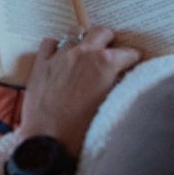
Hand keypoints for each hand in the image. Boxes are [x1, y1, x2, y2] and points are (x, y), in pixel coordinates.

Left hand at [18, 25, 141, 154]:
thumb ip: (117, 85)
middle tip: (110, 50)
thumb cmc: (83, 131)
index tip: (132, 63)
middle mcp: (83, 53)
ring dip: (83, 39)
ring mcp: (60, 56)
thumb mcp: (110, 105)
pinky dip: (56, 46)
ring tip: (85, 50)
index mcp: (105, 63)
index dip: (133, 59)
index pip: (128, 52)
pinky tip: (59, 57)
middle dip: (109, 40)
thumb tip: (121, 76)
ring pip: (74, 32)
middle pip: (102, 32)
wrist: (49, 143)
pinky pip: (49, 42)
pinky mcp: (40, 64)